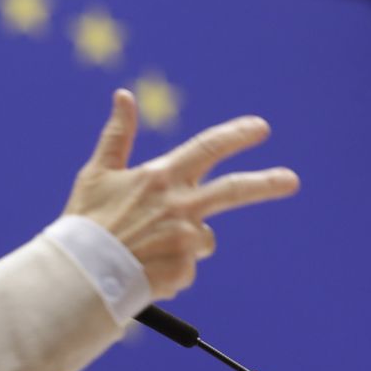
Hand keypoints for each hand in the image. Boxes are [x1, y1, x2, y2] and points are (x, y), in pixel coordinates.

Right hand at [63, 89, 299, 299]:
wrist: (79, 275)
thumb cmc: (85, 222)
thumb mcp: (98, 173)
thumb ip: (117, 134)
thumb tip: (124, 94)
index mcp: (161, 177)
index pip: (208, 147)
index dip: (236, 135)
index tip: (259, 128)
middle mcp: (180, 206)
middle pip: (234, 190)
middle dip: (267, 182)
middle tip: (291, 180)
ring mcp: (185, 239)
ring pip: (203, 238)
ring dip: (185, 242)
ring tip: (147, 250)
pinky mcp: (184, 270)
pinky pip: (187, 268)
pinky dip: (170, 271)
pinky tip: (145, 271)